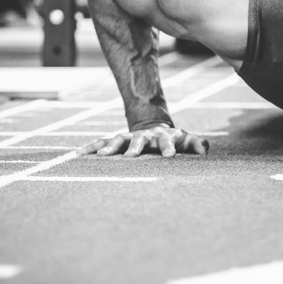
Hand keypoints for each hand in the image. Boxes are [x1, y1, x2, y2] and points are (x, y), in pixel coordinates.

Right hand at [77, 125, 208, 157]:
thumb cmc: (174, 140)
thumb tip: (205, 149)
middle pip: (139, 139)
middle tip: (131, 156)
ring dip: (109, 147)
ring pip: (117, 140)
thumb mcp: (187, 140)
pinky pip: (100, 143)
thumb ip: (197, 144)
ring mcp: (128, 138)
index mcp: (163, 136)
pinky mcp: (115, 142)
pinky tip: (76, 154)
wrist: (153, 127)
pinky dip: (89, 148)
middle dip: (135, 147)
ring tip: (101, 156)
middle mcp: (143, 136)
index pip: (167, 141)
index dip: (168, 148)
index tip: (170, 156)